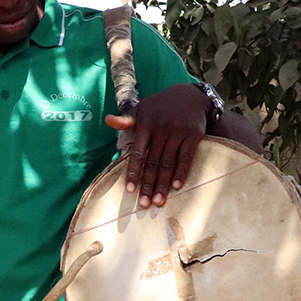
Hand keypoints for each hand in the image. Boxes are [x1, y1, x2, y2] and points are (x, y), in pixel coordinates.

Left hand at [103, 83, 210, 207]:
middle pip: (153, 162)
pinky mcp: (193, 135)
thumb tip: (107, 120)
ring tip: (158, 201)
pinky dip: (181, 173)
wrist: (190, 95)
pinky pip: (186, 157)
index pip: (137, 153)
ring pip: (168, 163)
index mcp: (145, 124)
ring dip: (163, 184)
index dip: (134, 172)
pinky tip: (176, 187)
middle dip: (148, 185)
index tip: (130, 190)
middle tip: (144, 204)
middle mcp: (161, 129)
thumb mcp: (142, 109)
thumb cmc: (161, 106)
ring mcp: (177, 132)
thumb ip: (126, 120)